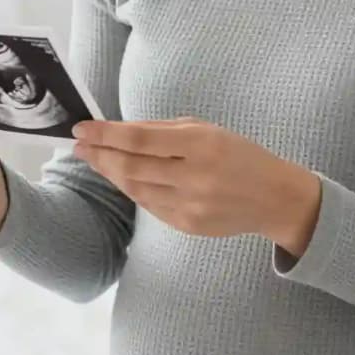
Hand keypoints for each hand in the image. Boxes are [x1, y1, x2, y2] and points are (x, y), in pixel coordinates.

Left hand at [71, 115, 308, 240]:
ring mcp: (190, 205)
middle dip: (100, 155)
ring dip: (110, 173)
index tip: (83, 129)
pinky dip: (132, 189)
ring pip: (135, 189)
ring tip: (95, 159)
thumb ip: (163, 131)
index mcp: (202, 144)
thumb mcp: (207, 131)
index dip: (106, 134)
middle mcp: (195, 176)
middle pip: (131, 167)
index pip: (140, 139)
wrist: (274, 198)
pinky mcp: (187, 225)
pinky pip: (149, 205)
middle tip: (80, 145)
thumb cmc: (240, 156)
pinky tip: (122, 177)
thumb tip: (119, 130)